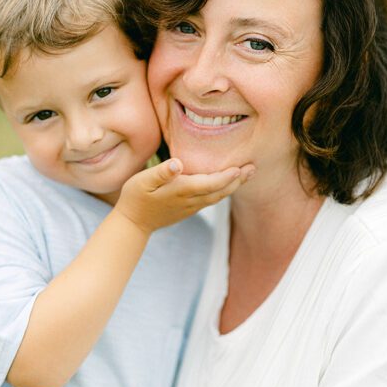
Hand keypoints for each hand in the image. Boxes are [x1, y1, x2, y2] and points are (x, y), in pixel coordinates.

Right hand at [115, 158, 254, 233]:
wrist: (133, 223)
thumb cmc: (135, 197)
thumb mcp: (142, 181)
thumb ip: (161, 173)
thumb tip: (178, 164)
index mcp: (181, 190)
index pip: (209, 183)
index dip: (226, 177)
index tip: (240, 168)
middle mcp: (190, 200)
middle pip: (219, 191)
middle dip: (237, 181)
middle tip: (253, 168)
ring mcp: (190, 207)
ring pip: (217, 197)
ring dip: (233, 186)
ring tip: (247, 175)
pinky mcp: (189, 209)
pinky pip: (211, 200)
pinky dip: (223, 191)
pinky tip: (228, 185)